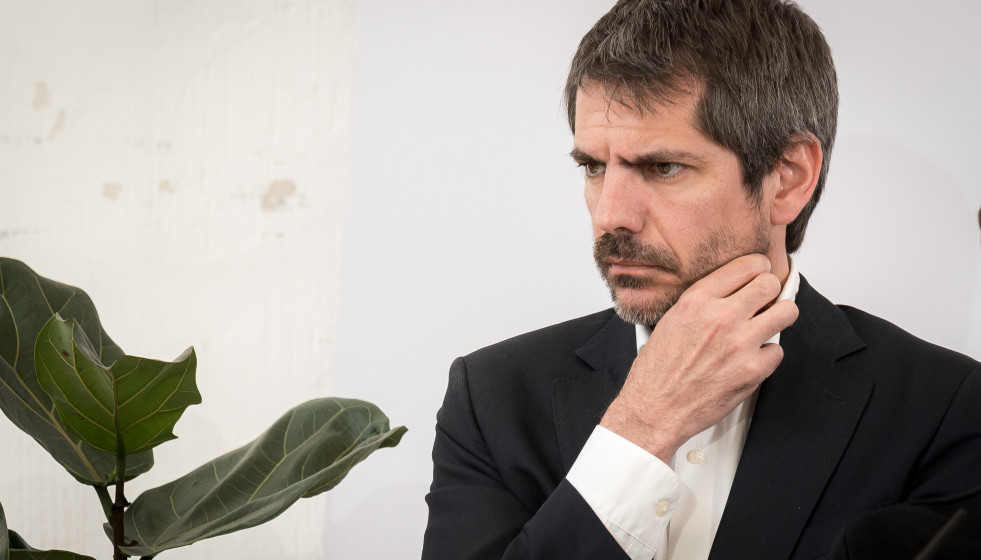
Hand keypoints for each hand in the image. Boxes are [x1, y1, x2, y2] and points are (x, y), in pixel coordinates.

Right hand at [599, 254, 798, 461]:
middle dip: (770, 290)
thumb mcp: (670, 321)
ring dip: (779, 317)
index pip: (745, 266)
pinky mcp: (752, 370)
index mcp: (697, 301)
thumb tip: (730, 290)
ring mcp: (739, 343)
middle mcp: (720, 317)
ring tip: (767, 325)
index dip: (757, 268)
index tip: (759, 273)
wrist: (655, 409)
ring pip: (786, 312)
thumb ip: (701, 302)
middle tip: (766, 299)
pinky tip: (748, 360)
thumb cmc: (657, 371)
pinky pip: (777, 350)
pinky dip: (766, 355)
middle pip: (769, 284)